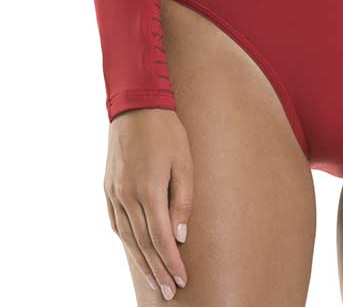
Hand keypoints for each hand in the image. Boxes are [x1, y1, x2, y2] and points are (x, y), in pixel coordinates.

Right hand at [103, 107, 192, 300]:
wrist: (136, 103)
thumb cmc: (167, 130)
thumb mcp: (184, 161)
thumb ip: (183, 199)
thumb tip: (180, 235)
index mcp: (148, 190)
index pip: (160, 238)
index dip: (171, 262)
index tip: (183, 279)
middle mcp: (127, 196)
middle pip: (142, 244)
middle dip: (158, 270)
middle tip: (170, 292)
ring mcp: (114, 192)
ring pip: (126, 237)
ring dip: (141, 261)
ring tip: (155, 280)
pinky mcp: (108, 187)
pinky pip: (115, 221)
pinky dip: (125, 239)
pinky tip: (133, 249)